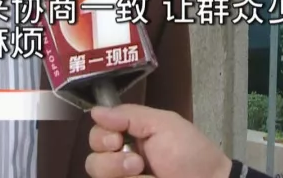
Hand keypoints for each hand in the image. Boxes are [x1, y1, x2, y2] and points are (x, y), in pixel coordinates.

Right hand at [84, 104, 232, 177]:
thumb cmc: (190, 153)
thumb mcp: (163, 124)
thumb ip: (129, 115)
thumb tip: (95, 110)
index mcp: (130, 136)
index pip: (98, 133)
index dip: (101, 135)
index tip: (116, 138)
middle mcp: (122, 159)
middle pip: (93, 158)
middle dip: (110, 159)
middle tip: (136, 161)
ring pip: (97, 174)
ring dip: (116, 172)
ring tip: (141, 172)